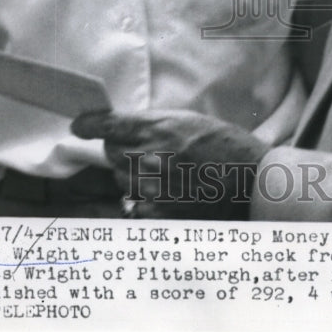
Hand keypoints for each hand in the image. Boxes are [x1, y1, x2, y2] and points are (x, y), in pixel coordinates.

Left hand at [72, 109, 268, 219]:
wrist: (252, 181)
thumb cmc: (225, 145)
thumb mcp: (189, 120)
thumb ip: (152, 124)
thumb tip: (121, 128)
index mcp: (158, 128)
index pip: (107, 126)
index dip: (88, 124)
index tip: (79, 125)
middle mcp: (150, 157)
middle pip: (111, 153)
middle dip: (122, 150)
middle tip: (148, 151)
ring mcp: (153, 187)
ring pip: (121, 178)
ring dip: (133, 175)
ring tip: (166, 173)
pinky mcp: (159, 212)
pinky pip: (133, 203)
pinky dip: (143, 199)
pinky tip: (168, 192)